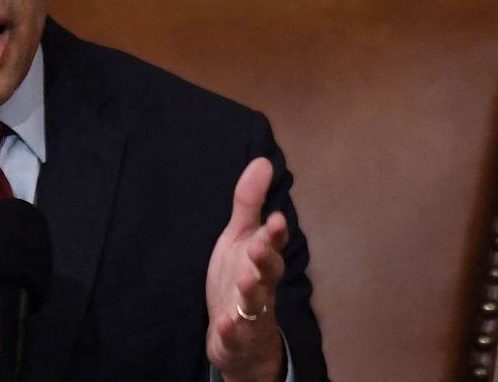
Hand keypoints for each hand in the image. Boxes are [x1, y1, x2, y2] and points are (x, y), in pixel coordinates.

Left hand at [205, 157, 287, 381]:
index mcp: (261, 260)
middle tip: (258, 246)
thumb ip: (249, 202)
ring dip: (250, 292)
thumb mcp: (240, 237)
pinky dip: (230, 329)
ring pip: (255, 303)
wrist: (240, 336)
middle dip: (265, 260)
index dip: (274, 234)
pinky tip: (222, 322)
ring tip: (244, 280)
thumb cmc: (241, 278)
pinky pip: (234, 334)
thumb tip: (262, 161)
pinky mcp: (235, 336)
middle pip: (268, 273)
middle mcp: (261, 285)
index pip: (272, 244)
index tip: (275, 219)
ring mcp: (249, 313)